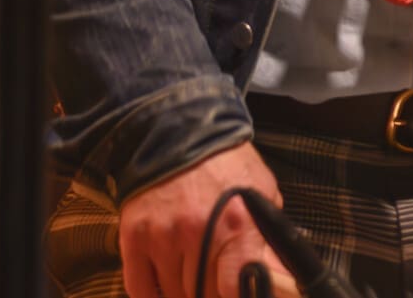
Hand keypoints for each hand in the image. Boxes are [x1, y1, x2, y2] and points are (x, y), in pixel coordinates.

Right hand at [117, 141, 297, 297]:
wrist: (177, 132)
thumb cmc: (227, 165)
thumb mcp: (261, 192)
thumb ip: (269, 238)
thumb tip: (278, 280)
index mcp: (236, 225)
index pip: (234, 289)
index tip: (235, 294)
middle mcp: (197, 235)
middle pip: (202, 295)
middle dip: (211, 294)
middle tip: (215, 283)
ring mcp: (162, 238)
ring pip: (173, 295)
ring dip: (183, 293)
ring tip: (192, 278)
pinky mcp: (133, 237)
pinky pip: (139, 288)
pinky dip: (152, 295)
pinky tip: (164, 286)